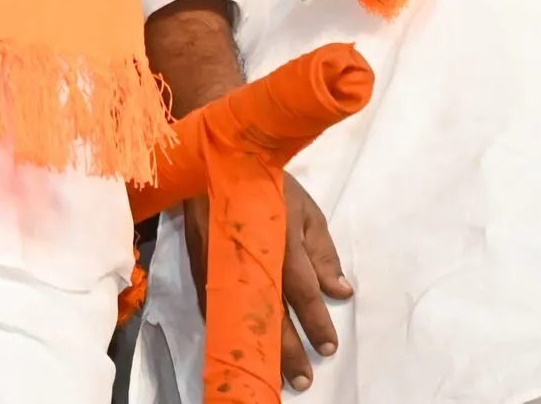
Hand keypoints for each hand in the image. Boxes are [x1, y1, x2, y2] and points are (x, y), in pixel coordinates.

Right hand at [182, 172, 351, 392]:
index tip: (328, 347)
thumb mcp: (306, 210)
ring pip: (240, 315)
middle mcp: (248, 255)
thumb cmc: (267, 184)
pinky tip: (243, 350)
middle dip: (287, 350)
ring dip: (258, 349)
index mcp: (279, 238)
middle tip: (304, 378)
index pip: (301, 290)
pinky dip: (230, 332)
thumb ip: (324, 254)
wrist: (213, 161)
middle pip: (269, 312)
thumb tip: (340, 292)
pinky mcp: (199, 267)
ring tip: (275, 375)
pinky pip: (216, 308)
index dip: (315, 321)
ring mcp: (219, 263)